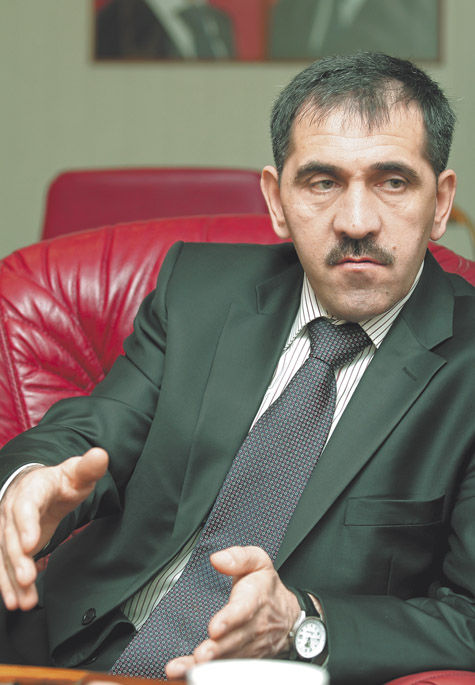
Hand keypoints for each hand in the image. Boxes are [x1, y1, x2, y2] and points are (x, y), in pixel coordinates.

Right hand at [0, 447, 107, 611]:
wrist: (38, 487)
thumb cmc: (61, 482)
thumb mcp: (76, 473)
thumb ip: (88, 468)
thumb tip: (101, 455)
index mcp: (31, 490)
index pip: (25, 506)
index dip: (25, 524)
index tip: (30, 543)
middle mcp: (12, 510)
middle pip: (9, 536)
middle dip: (17, 559)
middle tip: (27, 579)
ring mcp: (5, 529)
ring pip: (2, 555)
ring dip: (10, 580)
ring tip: (20, 601)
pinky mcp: (6, 546)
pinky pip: (3, 566)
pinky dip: (8, 585)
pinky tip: (16, 601)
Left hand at [165, 545, 300, 678]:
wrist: (289, 616)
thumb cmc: (267, 587)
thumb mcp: (258, 561)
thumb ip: (239, 557)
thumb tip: (217, 559)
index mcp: (256, 598)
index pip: (244, 610)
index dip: (230, 619)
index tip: (214, 627)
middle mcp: (255, 626)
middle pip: (236, 640)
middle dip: (218, 650)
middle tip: (201, 655)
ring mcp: (251, 647)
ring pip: (231, 659)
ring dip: (210, 666)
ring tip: (188, 669)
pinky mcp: (245, 660)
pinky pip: (228, 669)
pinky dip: (209, 675)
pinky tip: (186, 675)